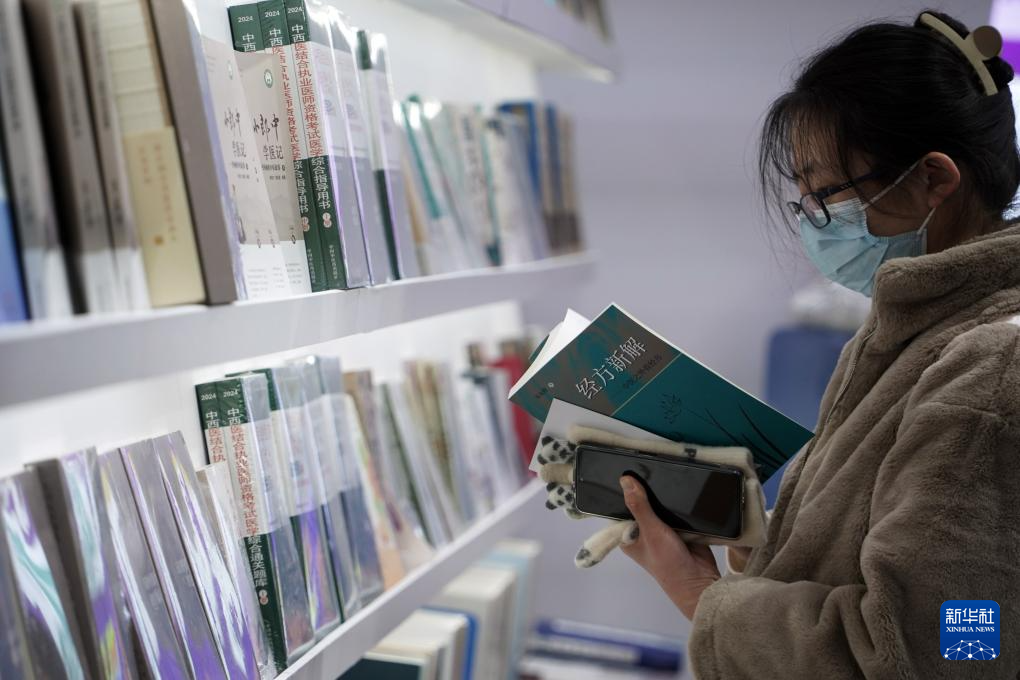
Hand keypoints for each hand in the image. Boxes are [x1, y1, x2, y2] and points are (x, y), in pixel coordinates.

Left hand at [618, 475, 720, 619]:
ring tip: (664, 476)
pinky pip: (676, 510)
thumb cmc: (669, 565)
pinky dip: (678, 504)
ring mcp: (662, 529)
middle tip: (648, 469)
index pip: (620, 508)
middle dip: (646, 492)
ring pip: (660, 505)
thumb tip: (625, 482)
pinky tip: (679, 489)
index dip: (623, 492)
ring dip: (664, 498)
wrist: (700, 580)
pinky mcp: (680, 527)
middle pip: (642, 504)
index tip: (626, 471)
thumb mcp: (651, 532)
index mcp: (628, 536)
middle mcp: (643, 532)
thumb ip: (639, 506)